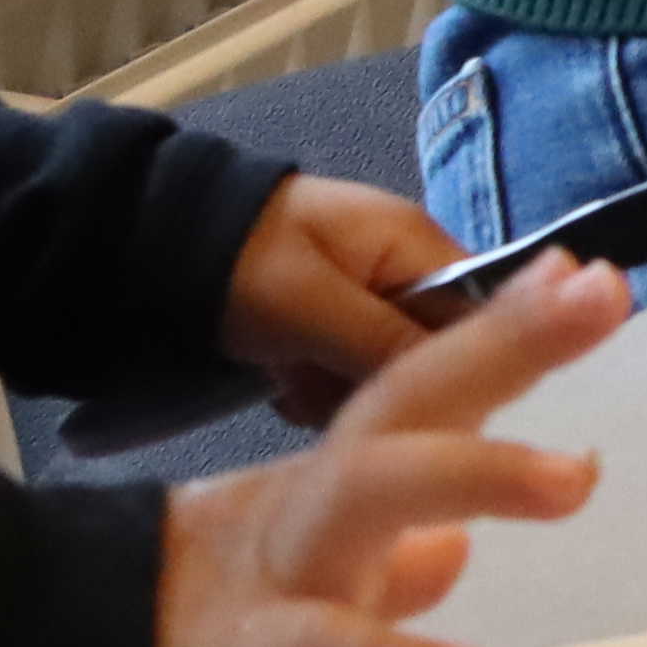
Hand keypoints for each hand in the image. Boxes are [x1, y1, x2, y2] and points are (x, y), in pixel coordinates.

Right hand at [150, 256, 622, 646]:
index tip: (589, 276)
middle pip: (412, 398)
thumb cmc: (214, 610)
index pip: (432, 383)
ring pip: (372, 493)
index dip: (508, 330)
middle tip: (600, 295)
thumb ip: (393, 558)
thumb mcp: (320, 579)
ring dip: (477, 475)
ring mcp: (286, 565)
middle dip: (506, 345)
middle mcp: (322, 498)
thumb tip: (452, 550)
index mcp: (345, 472)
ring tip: (576, 478)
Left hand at [218, 173, 471, 428]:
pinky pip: (356, 371)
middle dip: (379, 382)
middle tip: (323, 384)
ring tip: (294, 380)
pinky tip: (287, 380)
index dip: (455, 368)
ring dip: (341, 389)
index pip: (479, 317)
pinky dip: (320, 385)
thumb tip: (463, 383)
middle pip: (435, 352)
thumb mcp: (313, 305)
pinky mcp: (345, 322)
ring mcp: (376, 297)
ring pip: (391, 371)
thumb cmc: (243, 260)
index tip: (408, 406)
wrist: (166, 239)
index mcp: (418, 246)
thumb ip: (387, 341)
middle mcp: (410, 269)